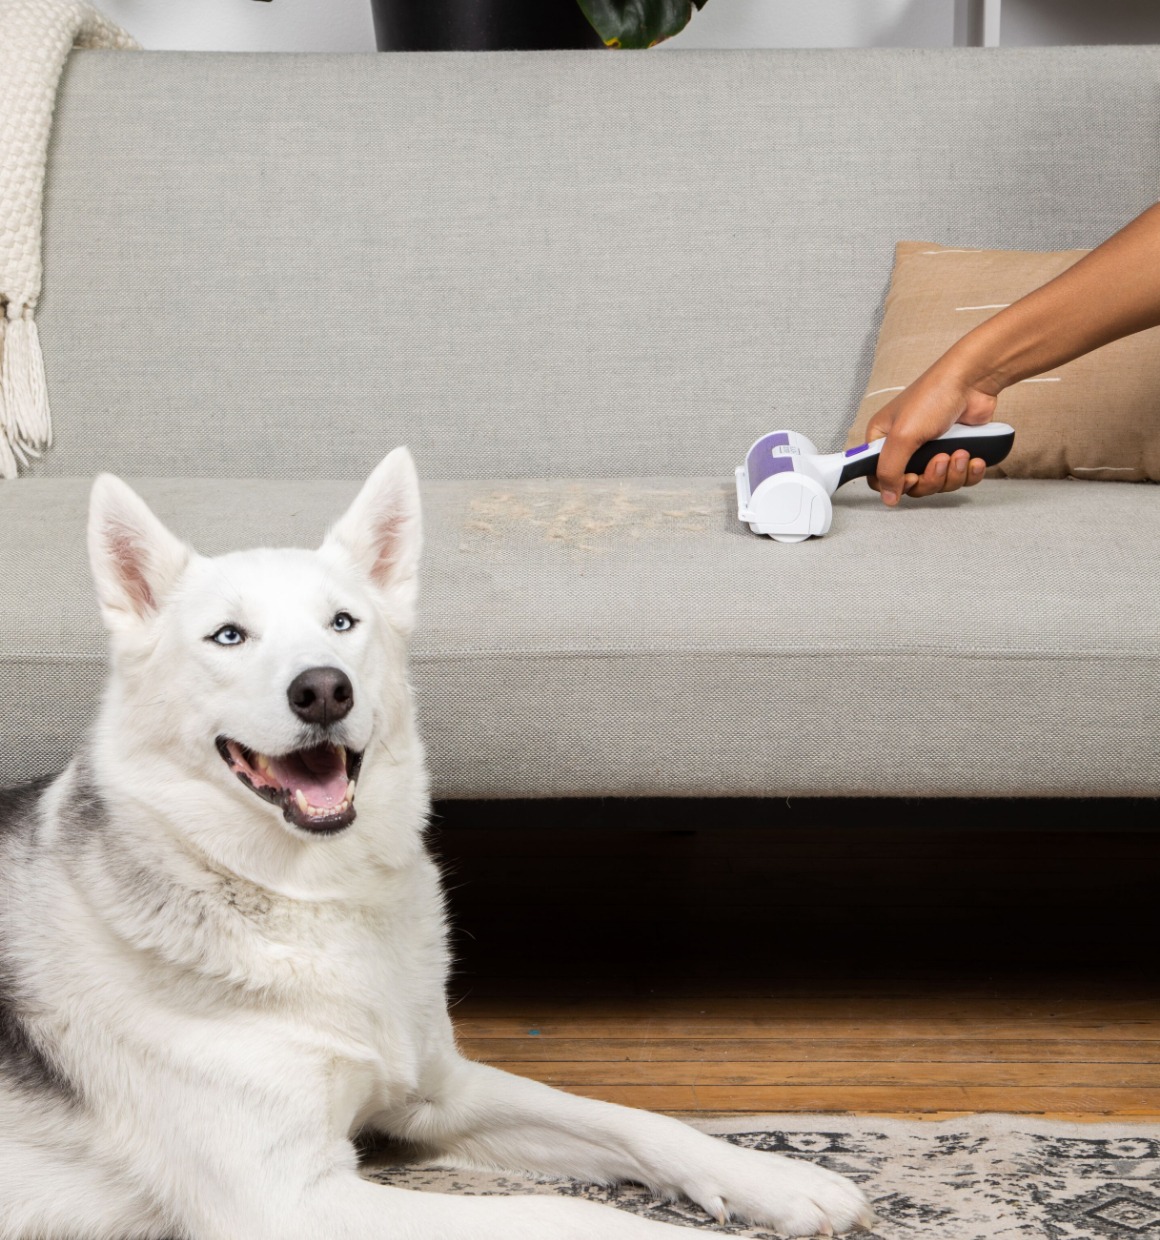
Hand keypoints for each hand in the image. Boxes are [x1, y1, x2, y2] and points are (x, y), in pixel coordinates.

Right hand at [865, 366, 998, 504]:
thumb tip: (888, 497)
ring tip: (959, 453)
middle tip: (940, 459)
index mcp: (884, 441)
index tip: (911, 477)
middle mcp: (906, 448)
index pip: (880, 478)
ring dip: (952, 474)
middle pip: (913, 486)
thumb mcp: (902, 435)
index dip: (896, 485)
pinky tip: (973, 459)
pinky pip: (961, 478)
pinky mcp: (955, 452)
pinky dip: (969, 473)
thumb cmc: (933, 396)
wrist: (972, 381)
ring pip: (938, 484)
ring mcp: (932, 451)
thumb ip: (889, 470)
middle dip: (932, 478)